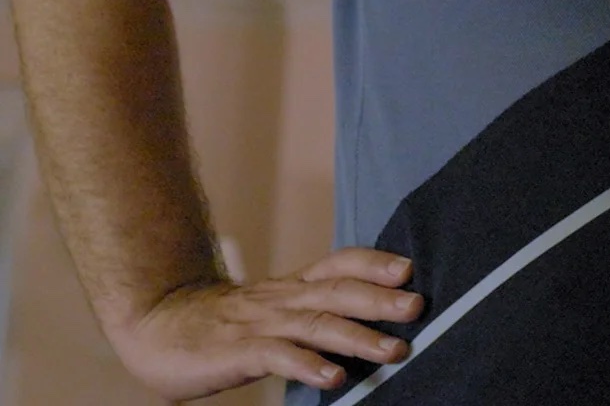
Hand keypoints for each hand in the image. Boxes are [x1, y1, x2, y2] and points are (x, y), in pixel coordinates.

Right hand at [108, 246, 423, 399]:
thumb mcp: (275, 308)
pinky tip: (332, 379)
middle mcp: (283, 300)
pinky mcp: (237, 352)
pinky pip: (277, 356)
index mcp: (294, 287)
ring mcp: (260, 324)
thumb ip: (315, 310)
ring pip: (316, 325)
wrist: (157, 326)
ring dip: (358, 337)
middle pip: (338, 292)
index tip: (408, 269)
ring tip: (393, 350)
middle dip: (380, 299)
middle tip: (417, 306)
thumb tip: (374, 322)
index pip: (339, 265)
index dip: (373, 263)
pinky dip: (307, 366)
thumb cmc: (226, 323)